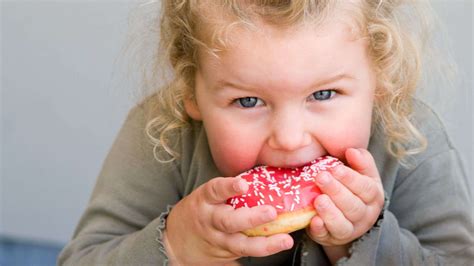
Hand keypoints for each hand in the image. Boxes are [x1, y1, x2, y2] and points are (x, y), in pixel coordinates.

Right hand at [164, 177, 293, 264]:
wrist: (175, 241)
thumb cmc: (200, 210)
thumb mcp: (207, 197)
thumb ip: (229, 190)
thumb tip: (265, 176)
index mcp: (205, 200)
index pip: (215, 190)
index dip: (229, 187)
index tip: (243, 184)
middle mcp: (210, 221)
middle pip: (229, 221)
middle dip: (251, 218)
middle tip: (271, 212)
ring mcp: (218, 240)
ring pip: (239, 245)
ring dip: (265, 244)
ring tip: (285, 240)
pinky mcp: (225, 255)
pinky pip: (245, 254)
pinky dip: (263, 250)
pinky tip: (278, 246)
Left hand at [307, 148, 383, 256]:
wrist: (346, 217)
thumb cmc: (351, 189)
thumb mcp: (361, 174)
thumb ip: (361, 161)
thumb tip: (352, 151)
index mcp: (373, 197)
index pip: (366, 188)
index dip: (351, 178)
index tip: (335, 168)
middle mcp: (364, 215)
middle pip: (353, 206)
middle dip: (336, 191)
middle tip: (321, 178)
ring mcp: (349, 230)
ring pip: (342, 224)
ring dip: (330, 212)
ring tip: (318, 199)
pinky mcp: (331, 238)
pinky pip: (326, 236)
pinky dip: (320, 229)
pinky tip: (314, 220)